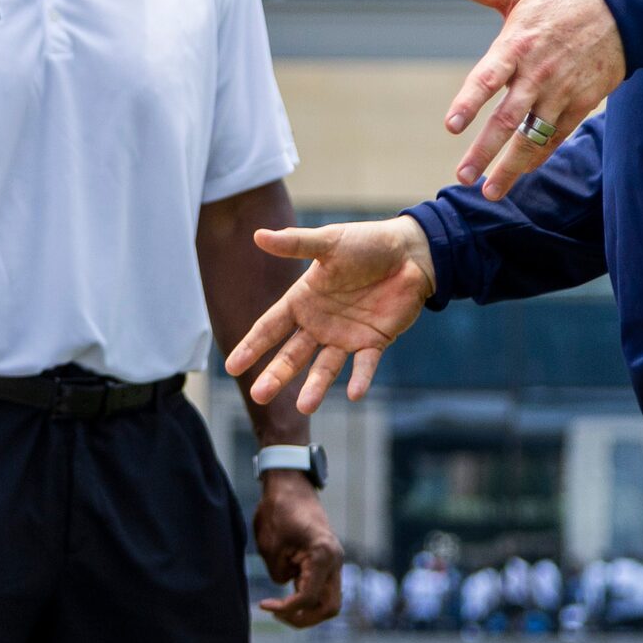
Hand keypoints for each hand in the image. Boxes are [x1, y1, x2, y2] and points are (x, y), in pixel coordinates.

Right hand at [224, 216, 436, 414]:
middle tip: (258, 396)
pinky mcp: (374, 342)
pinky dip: (360, 379)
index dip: (251, 346)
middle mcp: (319, 324)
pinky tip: (354, 393)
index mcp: (302, 301)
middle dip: (275, 375)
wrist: (411, 253)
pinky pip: (365, 365)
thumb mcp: (329, 242)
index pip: (270, 328)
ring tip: (305, 407)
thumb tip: (258, 235)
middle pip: (291, 355)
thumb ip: (295, 243)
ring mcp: (345, 336)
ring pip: (324, 367)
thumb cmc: (366, 244)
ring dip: (315, 387)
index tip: (232, 367)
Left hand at [252, 476, 343, 627]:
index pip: (308, 598)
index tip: (264, 606)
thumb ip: (279, 574)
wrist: (290, 484)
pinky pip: (323, 588)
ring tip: (281, 610)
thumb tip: (287, 586)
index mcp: (322, 556)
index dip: (286, 608)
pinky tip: (287, 596)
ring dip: (308, 609)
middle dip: (305, 618)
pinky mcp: (327, 560)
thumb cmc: (278, 510)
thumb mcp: (271, 547)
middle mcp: (334, 561)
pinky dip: (308, 597)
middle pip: (330, 607)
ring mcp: (334, 561)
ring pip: (329, 600)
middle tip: (279, 616)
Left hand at [440, 0, 623, 199]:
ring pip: (533, 136)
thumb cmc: (560, 0)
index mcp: (516, 45)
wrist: (623, 9)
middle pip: (508, 119)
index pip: (487, 78)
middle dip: (484, 151)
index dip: (469, 101)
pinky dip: (539, 157)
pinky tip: (519, 175)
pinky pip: (557, 137)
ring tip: (488, 191)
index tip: (451, 126)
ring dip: (510, 166)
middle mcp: (537, 74)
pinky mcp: (582, 104)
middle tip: (462, 175)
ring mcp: (561, 92)